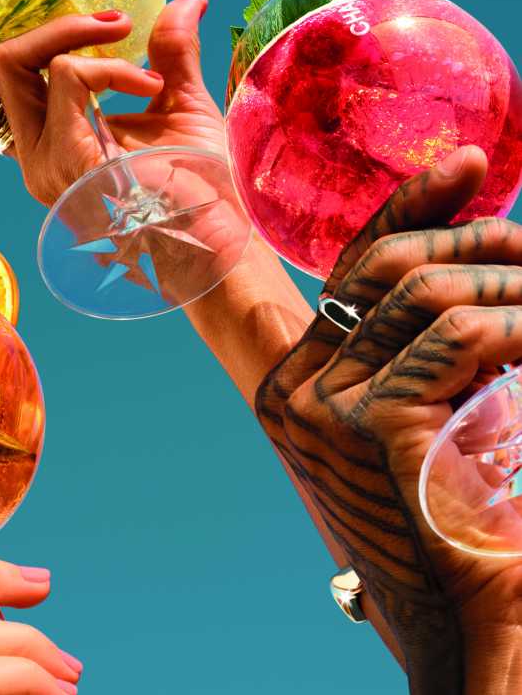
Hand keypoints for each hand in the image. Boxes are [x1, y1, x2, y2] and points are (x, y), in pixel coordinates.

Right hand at [0, 0, 223, 206]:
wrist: (216, 240)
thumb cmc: (201, 184)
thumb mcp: (182, 102)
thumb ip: (170, 49)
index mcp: (47, 142)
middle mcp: (32, 153)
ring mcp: (42, 159)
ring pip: (8, 62)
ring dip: (60, 27)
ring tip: (116, 22)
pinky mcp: (64, 156)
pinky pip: (69, 75)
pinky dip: (111, 65)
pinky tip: (148, 85)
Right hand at [258, 145, 521, 693]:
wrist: (469, 626)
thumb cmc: (457, 521)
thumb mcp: (424, 418)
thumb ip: (420, 349)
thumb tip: (465, 265)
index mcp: (296, 383)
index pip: (350, 272)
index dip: (410, 209)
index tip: (471, 167)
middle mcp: (295, 390)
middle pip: (385, 269)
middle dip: (470, 239)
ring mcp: (326, 409)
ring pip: (424, 293)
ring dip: (505, 280)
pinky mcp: (373, 428)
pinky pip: (457, 337)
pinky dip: (517, 322)